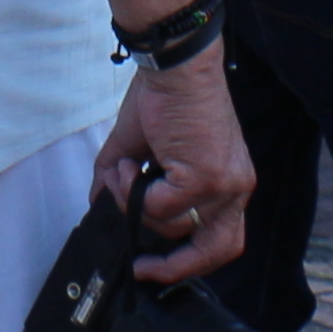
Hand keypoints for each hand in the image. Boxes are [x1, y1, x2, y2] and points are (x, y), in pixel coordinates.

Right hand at [98, 51, 254, 284]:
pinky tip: (127, 164)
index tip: (154, 264)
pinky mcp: (205, 178)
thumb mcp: (143, 147)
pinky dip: (132, 190)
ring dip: (134, 204)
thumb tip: (98, 201)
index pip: (222, 238)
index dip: (190, 259)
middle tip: (142, 265)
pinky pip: (159, 208)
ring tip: (123, 170)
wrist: (176, 66)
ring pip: (173, 227)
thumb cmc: (167, 96)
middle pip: (217, 250)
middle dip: (175, 266)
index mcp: (228, 182)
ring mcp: (223, 186)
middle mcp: (235, 189)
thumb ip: (122, 180)